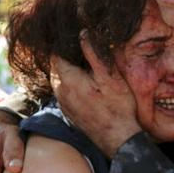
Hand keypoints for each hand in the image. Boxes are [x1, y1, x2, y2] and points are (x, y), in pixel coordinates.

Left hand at [54, 31, 141, 156]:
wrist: (118, 139)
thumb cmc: (118, 106)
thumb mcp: (109, 76)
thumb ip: (94, 53)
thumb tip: (82, 33)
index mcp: (68, 80)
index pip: (56, 54)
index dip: (65, 45)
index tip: (76, 40)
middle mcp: (60, 92)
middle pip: (56, 66)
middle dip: (67, 57)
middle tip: (84, 51)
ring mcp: (63, 104)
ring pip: (60, 79)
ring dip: (69, 71)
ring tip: (87, 67)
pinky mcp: (68, 112)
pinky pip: (64, 92)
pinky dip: (71, 84)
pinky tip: (87, 84)